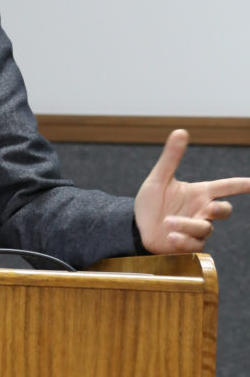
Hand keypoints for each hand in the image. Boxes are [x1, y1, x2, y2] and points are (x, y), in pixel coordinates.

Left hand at [134, 129, 249, 253]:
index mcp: (199, 193)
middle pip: (224, 211)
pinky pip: (195, 245)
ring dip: (187, 225)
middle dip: (220, 209)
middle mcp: (201, 211)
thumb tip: (180, 131)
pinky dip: (184, 241)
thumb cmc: (151, 203)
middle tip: (211, 207)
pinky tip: (171, 238)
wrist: (137, 227)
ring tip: (167, 223)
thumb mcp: (158, 179)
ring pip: (205, 228)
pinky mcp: (188, 245)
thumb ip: (170, 158)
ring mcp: (196, 229)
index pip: (226, 187)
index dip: (242, 184)